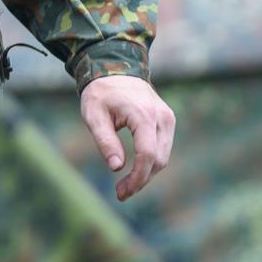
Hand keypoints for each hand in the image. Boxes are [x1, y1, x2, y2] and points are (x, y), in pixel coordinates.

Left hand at [79, 74, 175, 200]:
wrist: (115, 68)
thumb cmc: (100, 92)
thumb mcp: (93, 115)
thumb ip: (105, 140)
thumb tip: (116, 167)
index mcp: (144, 115)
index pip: (147, 154)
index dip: (137, 177)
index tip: (123, 192)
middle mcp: (162, 117)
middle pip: (158, 159)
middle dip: (141, 180)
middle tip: (120, 193)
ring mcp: (168, 119)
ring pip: (163, 156)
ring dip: (146, 174)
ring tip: (125, 186)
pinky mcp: (167, 121)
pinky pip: (162, 148)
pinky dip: (150, 163)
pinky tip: (135, 172)